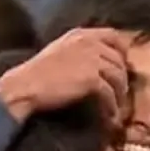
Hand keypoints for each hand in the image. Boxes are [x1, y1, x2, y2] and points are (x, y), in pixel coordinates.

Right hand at [0, 28, 129, 121]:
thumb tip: (96, 63)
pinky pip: (110, 93)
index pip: (113, 36)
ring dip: (120, 94)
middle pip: (118, 59)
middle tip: (121, 93)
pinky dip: (112, 106)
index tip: (124, 65)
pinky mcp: (92, 79)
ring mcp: (92, 60)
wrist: (25, 86)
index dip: (122, 51)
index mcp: (80, 34)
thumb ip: (78, 50)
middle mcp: (89, 43)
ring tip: (118, 106)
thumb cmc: (36, 73)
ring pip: (118, 77)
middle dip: (123, 77)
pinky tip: (110, 116)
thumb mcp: (59, 51)